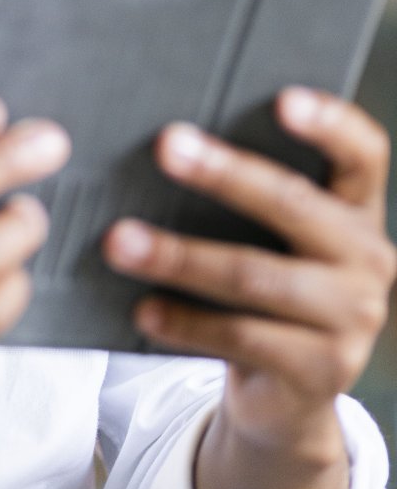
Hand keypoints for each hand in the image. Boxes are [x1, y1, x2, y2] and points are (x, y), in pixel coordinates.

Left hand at [103, 88, 395, 450]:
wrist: (287, 390)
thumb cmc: (266, 283)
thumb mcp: (274, 238)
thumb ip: (248, 195)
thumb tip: (166, 144)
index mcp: (358, 211)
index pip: (363, 154)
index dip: (330, 124)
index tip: (282, 99)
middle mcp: (368, 259)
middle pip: (293, 204)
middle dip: (224, 174)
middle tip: (165, 146)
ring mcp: (352, 320)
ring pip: (255, 276)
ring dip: (180, 256)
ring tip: (119, 241)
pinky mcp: (321, 372)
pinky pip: (242, 338)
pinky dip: (185, 322)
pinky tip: (143, 309)